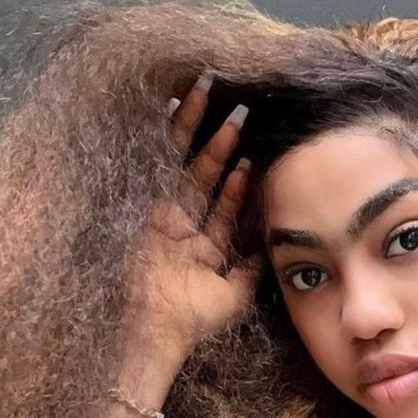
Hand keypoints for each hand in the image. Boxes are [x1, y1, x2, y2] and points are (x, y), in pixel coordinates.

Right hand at [126, 78, 258, 356]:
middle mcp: (186, 227)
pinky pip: (164, 163)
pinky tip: (179, 105)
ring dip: (199, 128)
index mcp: (207, 248)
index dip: (242, 181)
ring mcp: (165, 215)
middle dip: (222, 142)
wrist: (157, 326)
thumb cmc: (197, 319)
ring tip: (210, 90)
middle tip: (240, 108)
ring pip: (186, 163)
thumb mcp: (236, 294)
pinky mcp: (147, 204)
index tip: (257, 153)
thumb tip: (270, 245)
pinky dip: (172, 136)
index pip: (228, 206)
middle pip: (207, 175)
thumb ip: (252, 268)